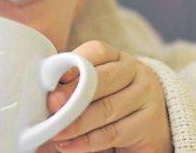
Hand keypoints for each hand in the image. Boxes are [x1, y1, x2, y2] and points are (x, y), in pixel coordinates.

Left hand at [37, 41, 171, 152]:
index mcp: (116, 57)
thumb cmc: (108, 102)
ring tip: (54, 131)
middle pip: (101, 79)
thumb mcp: (92, 89)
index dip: (73, 64)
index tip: (52, 78)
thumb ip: (72, 87)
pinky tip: (68, 145)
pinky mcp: (150, 124)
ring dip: (75, 122)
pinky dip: (87, 141)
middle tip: (51, 105)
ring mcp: (146, 96)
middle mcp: (134, 71)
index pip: (96, 52)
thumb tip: (45, 97)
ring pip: (106, 108)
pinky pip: (113, 133)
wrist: (147, 129)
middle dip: (72, 94)